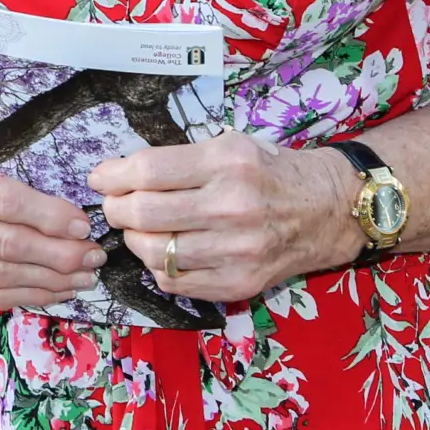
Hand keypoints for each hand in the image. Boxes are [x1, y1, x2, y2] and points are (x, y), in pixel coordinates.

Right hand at [0, 112, 103, 309]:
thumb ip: (6, 162)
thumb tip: (72, 196)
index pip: (3, 201)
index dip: (49, 218)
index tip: (84, 224)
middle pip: (5, 246)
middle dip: (59, 256)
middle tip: (94, 255)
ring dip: (50, 281)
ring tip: (84, 275)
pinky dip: (27, 295)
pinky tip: (56, 289)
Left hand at [91, 133, 365, 305]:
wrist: (329, 209)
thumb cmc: (271, 171)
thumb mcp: (230, 146)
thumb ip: (179, 160)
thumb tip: (120, 173)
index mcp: (227, 162)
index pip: (148, 171)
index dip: (113, 176)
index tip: (100, 178)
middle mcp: (232, 206)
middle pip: (144, 213)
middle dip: (116, 209)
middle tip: (114, 205)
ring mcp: (237, 250)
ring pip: (155, 253)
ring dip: (134, 240)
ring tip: (138, 229)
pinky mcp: (240, 283)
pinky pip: (176, 282)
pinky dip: (159, 268)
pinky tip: (165, 251)